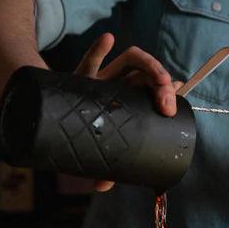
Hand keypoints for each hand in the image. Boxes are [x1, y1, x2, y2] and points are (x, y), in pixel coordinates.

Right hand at [74, 33, 181, 191]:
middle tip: (169, 100)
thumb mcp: (96, 152)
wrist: (53, 117)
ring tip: (160, 76)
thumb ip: (102, 169)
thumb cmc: (84, 134)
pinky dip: (98, 49)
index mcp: (130, 103)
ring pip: (132, 62)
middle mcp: (121, 88)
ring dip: (149, 64)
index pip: (154, 91)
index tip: (175, 103)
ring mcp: (104, 79)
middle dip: (164, 83)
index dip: (169, 92)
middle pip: (148, 77)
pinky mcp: (81, 77)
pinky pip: (90, 60)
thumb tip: (102, 187)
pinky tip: (107, 39)